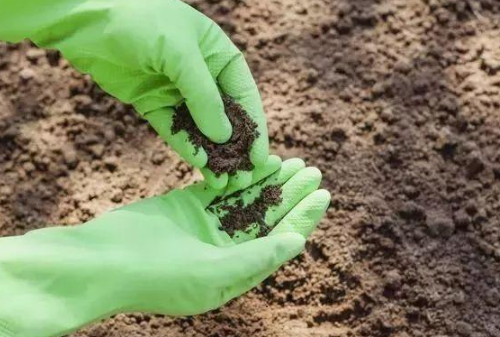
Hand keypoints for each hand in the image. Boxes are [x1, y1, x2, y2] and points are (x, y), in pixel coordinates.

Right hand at [0, 156, 329, 336]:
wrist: (102, 261)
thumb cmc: (158, 276)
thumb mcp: (214, 272)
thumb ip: (257, 257)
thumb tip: (298, 242)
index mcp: (236, 273)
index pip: (279, 243)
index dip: (303, 219)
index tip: (323, 194)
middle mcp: (225, 250)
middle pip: (267, 219)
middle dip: (290, 195)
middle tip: (314, 170)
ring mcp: (206, 227)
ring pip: (246, 200)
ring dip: (269, 181)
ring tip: (294, 161)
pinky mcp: (187, 205)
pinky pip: (221, 187)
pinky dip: (240, 175)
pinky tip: (259, 160)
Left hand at [5, 0, 267, 188]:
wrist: (88, 17)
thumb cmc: (142, 21)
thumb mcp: (180, 53)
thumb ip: (204, 96)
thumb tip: (224, 137)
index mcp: (219, 55)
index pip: (244, 96)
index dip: (255, 127)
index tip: (261, 157)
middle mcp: (203, 75)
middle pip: (225, 117)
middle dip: (235, 148)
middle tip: (242, 177)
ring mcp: (177, 91)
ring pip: (200, 128)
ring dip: (212, 154)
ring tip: (223, 182)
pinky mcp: (154, 104)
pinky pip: (174, 129)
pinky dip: (186, 146)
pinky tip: (199, 163)